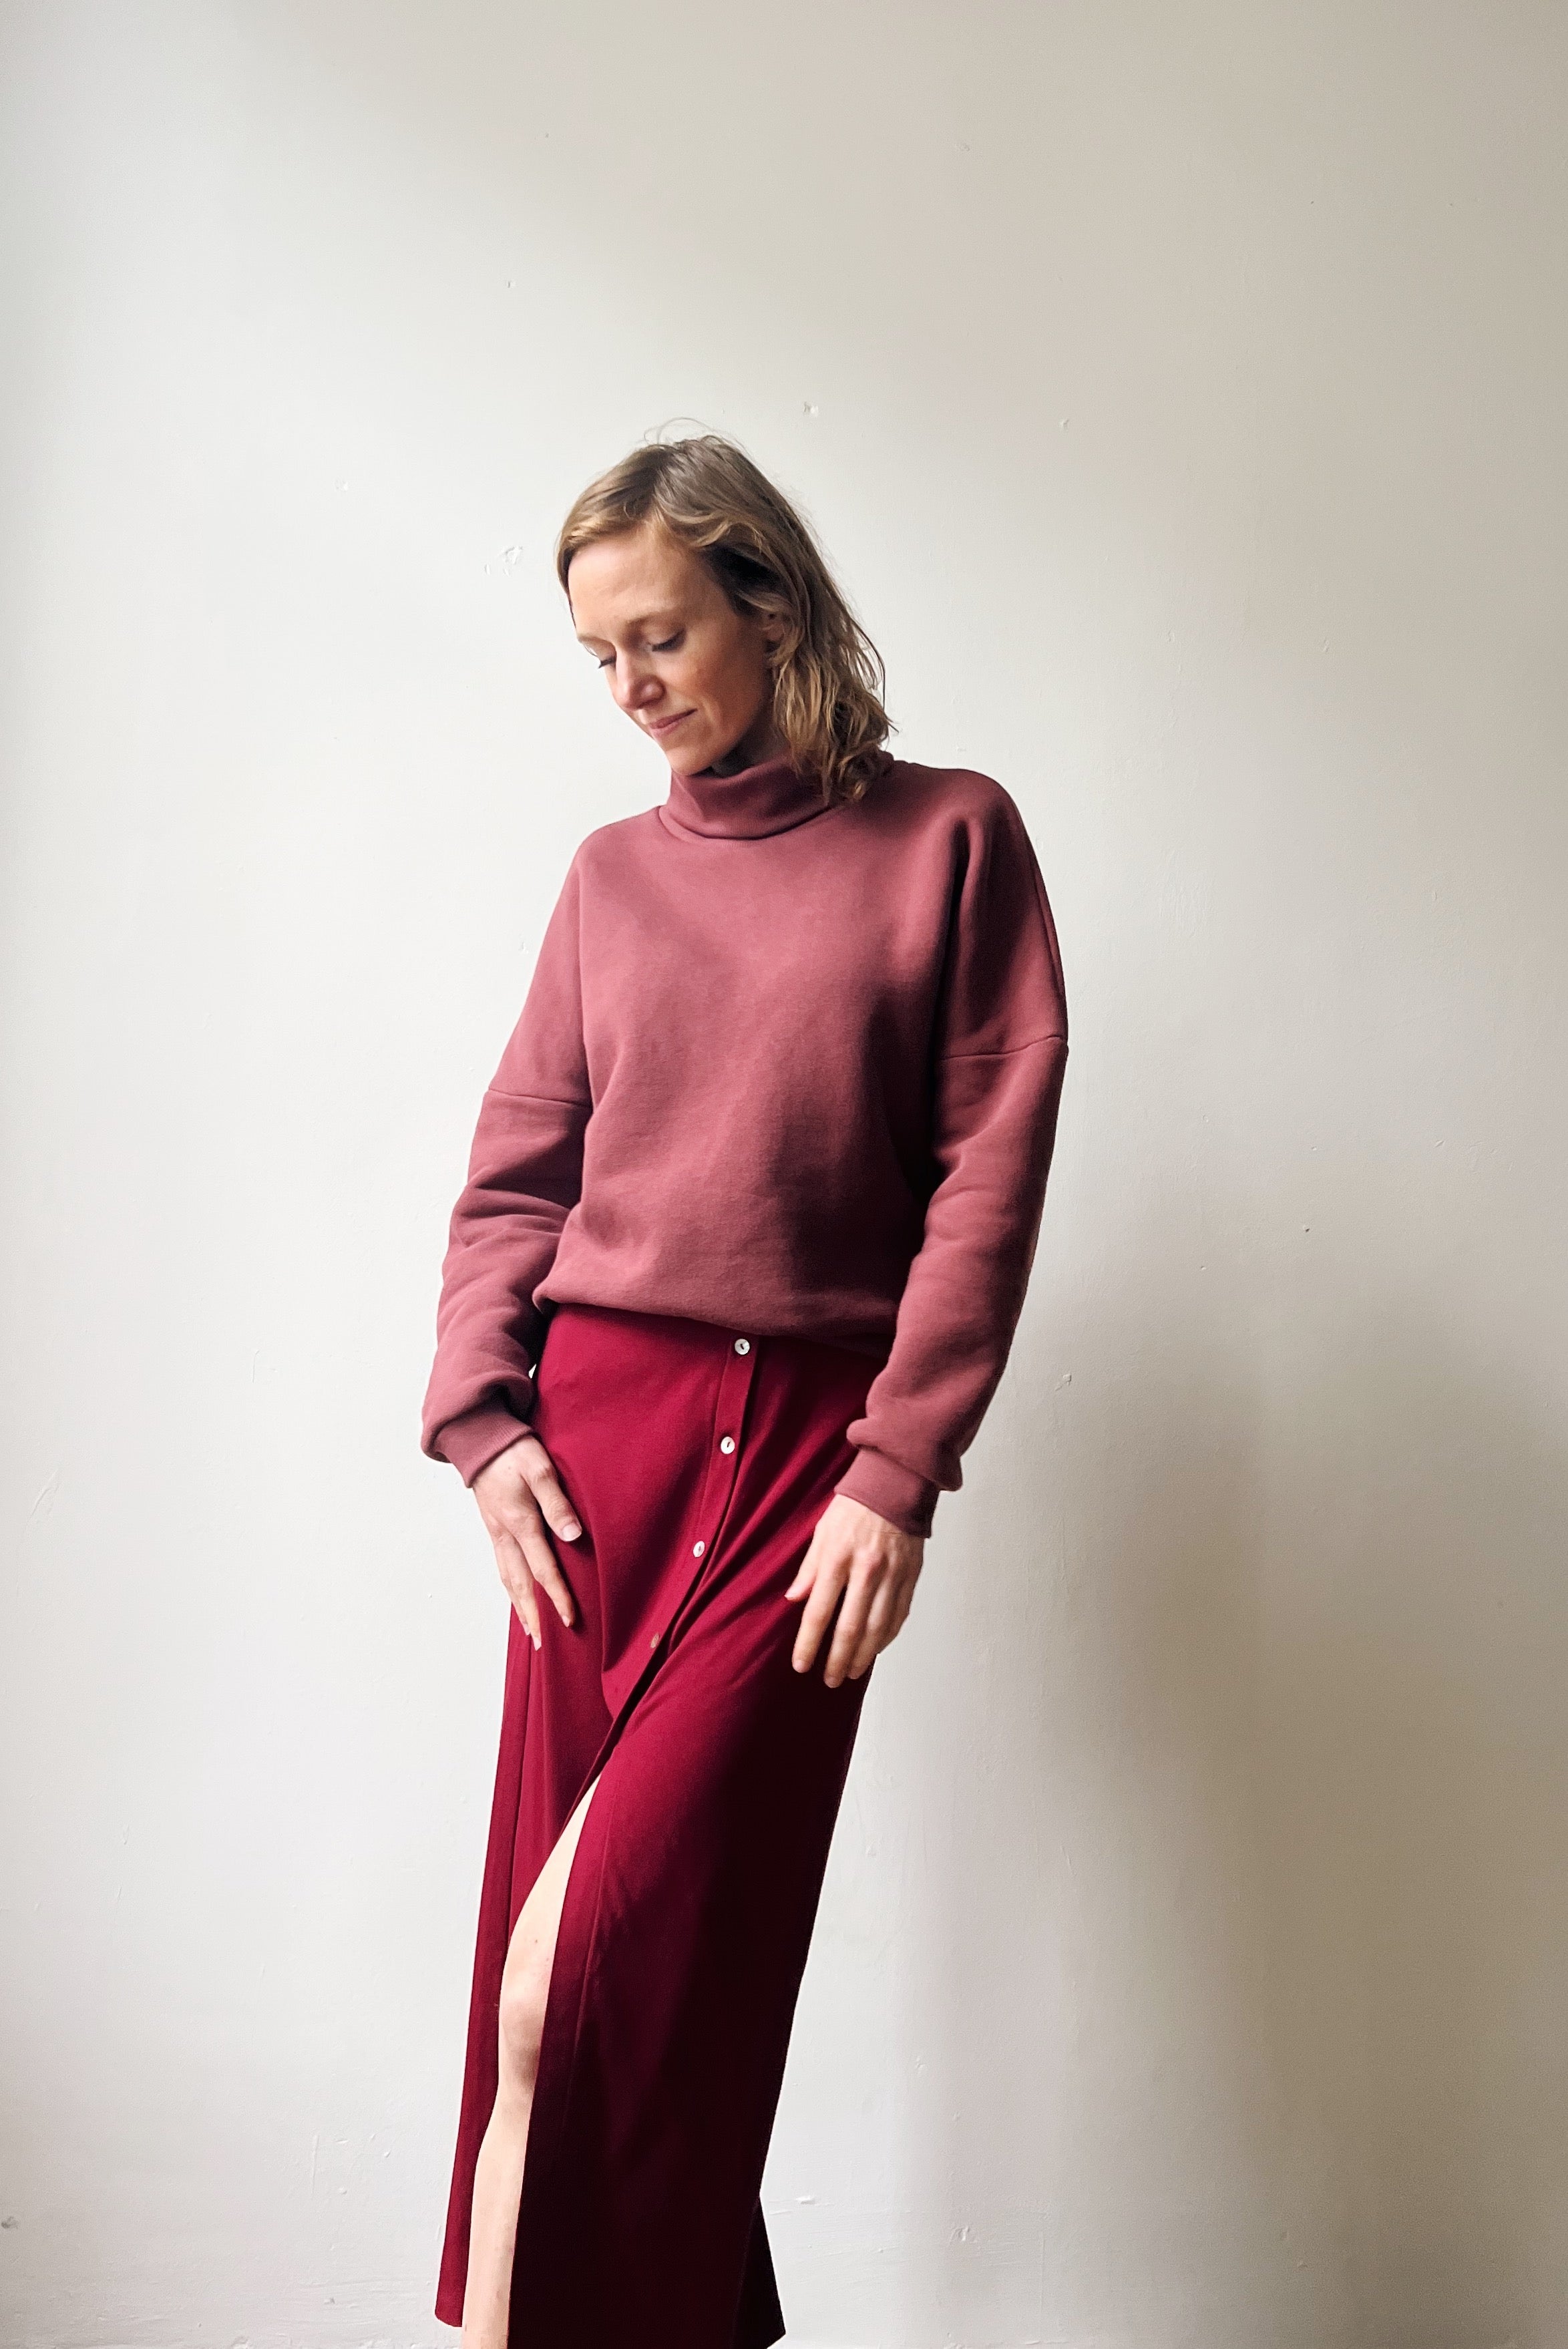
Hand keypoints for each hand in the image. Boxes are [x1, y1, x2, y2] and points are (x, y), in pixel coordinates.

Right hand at [472, 1433, 581, 1647]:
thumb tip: (573, 1536)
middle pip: (521, 1584)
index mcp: (520, 1522)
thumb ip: (557, 1503)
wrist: (479, 1438)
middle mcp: (505, 1534)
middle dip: (535, 1615)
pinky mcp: (493, 1528)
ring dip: (521, 1607)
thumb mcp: (540, 1469)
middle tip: (544, 1645)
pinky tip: (518, 1598)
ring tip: (532, 1632)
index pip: (543, 1568)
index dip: (557, 1596)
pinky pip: (502, 1567)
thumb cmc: (514, 1451)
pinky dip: (510, 1589)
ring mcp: (496, 1533)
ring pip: (508, 1579)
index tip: (570, 1620)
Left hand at [785, 1493, 923, 1685]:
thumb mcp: (822, 1530)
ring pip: (877, 1628)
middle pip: (850, 1628)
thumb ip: (809, 1567)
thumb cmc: (854, 1506)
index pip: (820, 1611)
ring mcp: (893, 1575)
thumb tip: (794, 1599)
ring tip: (850, 1672)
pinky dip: (886, 1638)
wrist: (896, 1483)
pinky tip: (875, 1650)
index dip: (809, 1642)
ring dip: (862, 1656)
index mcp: (839, 1557)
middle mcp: (867, 1570)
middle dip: (837, 1659)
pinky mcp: (911, 1576)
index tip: (801, 1664)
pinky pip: (899, 1616)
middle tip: (828, 1679)